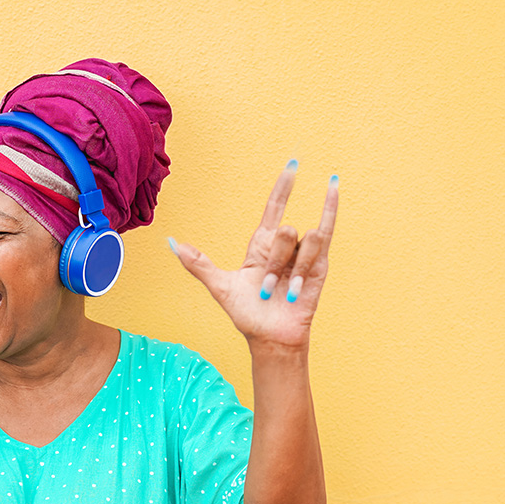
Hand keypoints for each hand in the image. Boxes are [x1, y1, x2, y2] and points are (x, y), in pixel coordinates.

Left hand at [171, 161, 338, 349]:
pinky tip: (332, 187)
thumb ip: (198, 264)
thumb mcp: (220, 287)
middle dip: (275, 260)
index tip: (292, 165)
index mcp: (261, 246)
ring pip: (303, 238)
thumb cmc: (247, 315)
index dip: (283, 187)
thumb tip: (171, 244)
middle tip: (268, 287)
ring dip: (293, 269)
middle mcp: (283, 246)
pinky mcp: (320, 266)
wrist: (270, 337)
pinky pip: (325, 233)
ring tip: (288, 291)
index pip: (275, 207)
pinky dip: (329, 209)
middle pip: (284, 230)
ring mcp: (303, 255)